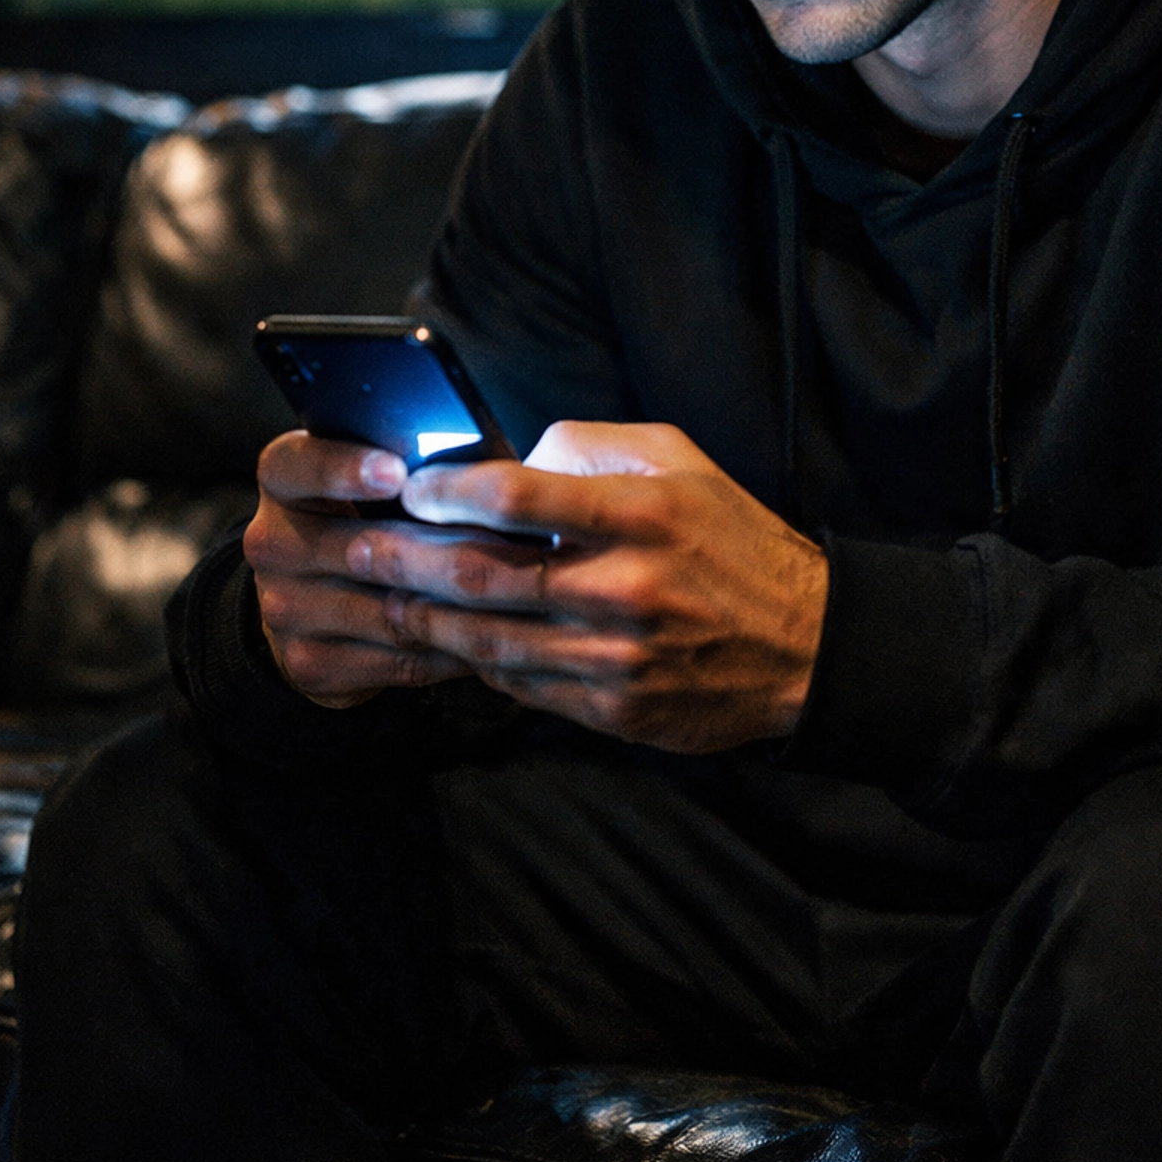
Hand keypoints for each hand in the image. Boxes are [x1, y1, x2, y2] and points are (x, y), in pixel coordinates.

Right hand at [245, 430, 483, 707]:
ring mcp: (282, 607)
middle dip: (433, 549)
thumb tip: (488, 463)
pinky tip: (488, 635)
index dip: (347, 468)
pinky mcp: (307, 663)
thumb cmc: (364, 517)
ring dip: (452, 605)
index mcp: (283, 479)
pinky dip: (448, 649)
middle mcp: (270, 542)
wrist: (312, 600)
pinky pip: (396, 659)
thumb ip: (410, 464)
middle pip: (355, 547)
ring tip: (512, 592)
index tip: (398, 472)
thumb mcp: (370, 476)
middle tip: (501, 544)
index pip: (299, 464)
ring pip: (384, 610)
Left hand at [343, 421, 828, 751]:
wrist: (807, 648)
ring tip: (377, 598)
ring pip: (489, 642)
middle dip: (406, 561)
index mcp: (641, 516)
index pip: (517, 498)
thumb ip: (591, 448)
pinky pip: (521, 687)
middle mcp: (625, 590)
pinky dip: (477, 663)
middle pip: (484, 577)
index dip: (448, 492)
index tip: (409, 486)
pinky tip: (446, 640)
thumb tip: (515, 457)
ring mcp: (617, 659)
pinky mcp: (613, 713)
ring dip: (422, 621)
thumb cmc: (732, 539)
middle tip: (355, 546)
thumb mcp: (680, 461)